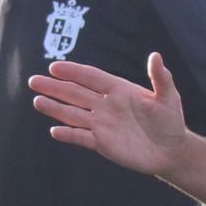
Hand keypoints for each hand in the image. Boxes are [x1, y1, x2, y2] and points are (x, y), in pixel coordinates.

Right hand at [30, 52, 186, 177]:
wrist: (170, 151)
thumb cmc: (171, 121)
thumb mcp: (168, 97)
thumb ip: (160, 78)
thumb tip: (155, 55)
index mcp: (118, 89)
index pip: (91, 77)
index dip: (73, 72)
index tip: (54, 67)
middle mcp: (106, 105)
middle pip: (75, 93)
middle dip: (55, 87)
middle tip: (34, 81)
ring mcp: (102, 124)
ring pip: (73, 114)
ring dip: (55, 108)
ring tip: (37, 101)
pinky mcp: (102, 143)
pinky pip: (81, 137)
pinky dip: (68, 134)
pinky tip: (54, 131)